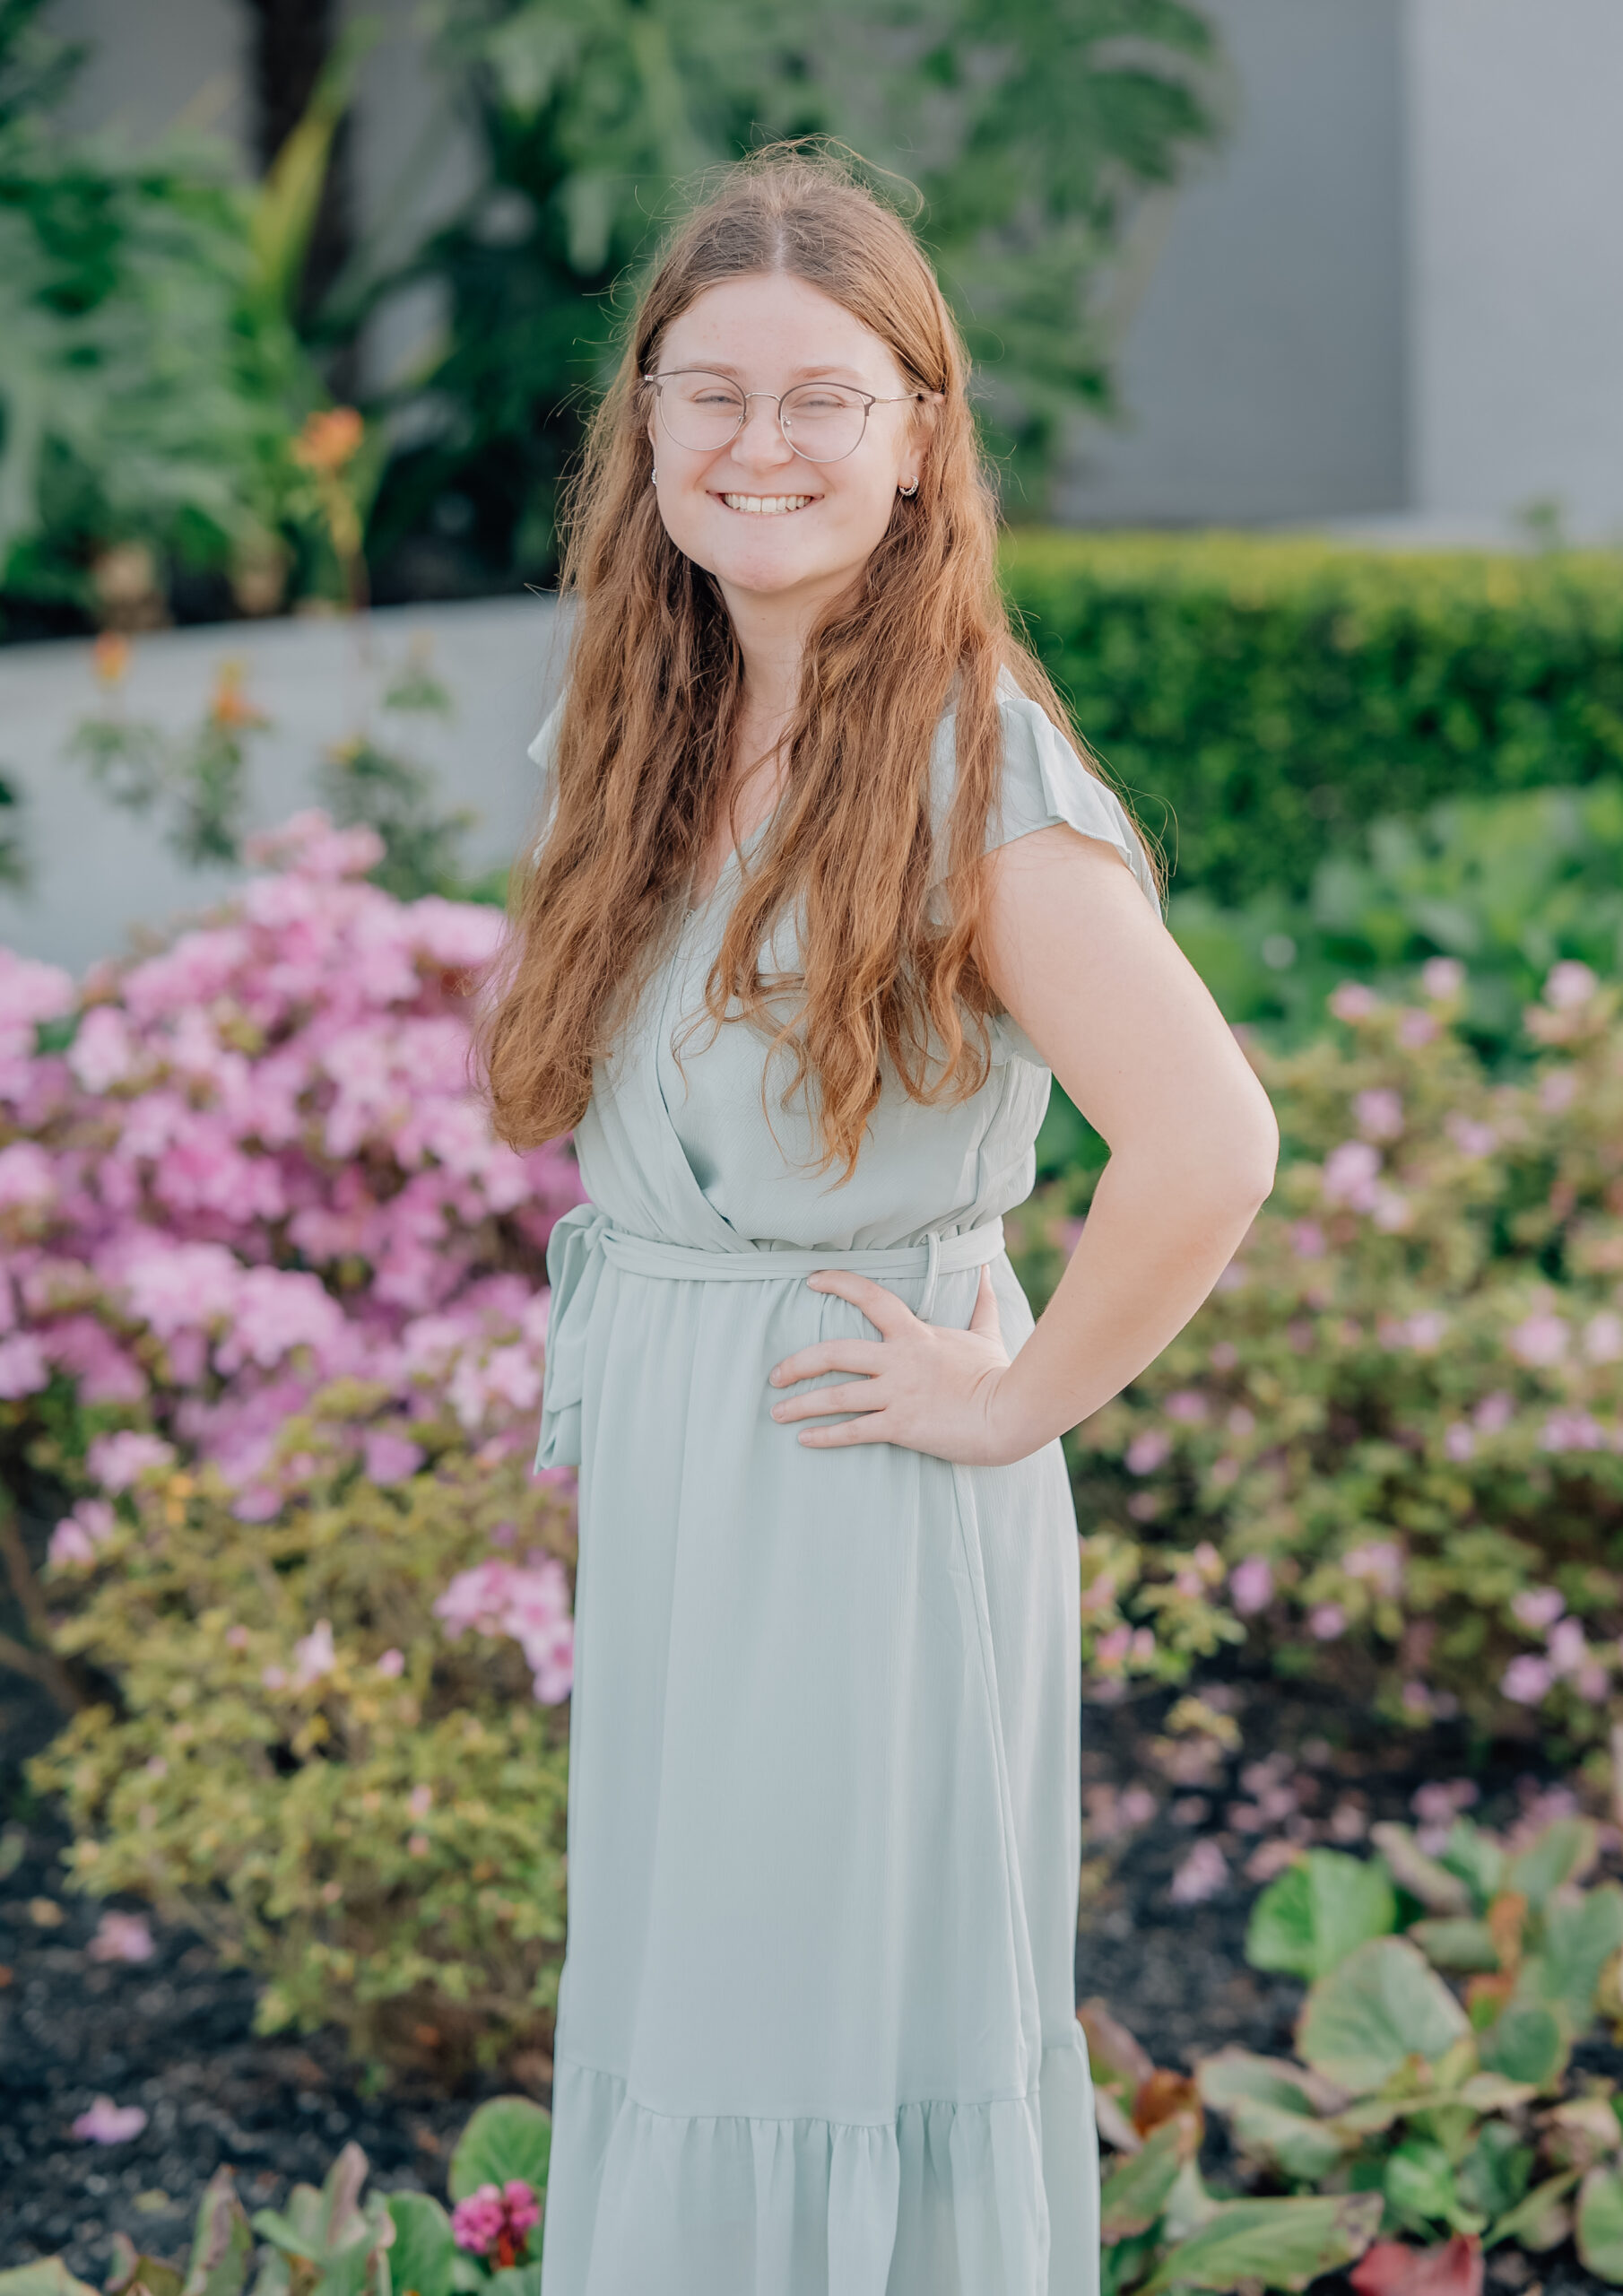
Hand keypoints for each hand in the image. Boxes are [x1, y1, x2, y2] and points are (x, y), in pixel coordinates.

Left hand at [767, 1265, 1026, 1464]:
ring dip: (801, 1404)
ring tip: (777, 1412)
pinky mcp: (901, 1426)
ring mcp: (898, 1394)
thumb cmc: (999, 1374)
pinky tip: (804, 1440)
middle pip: (835, 1353)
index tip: (812, 1281)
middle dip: (799, 1363)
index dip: (839, 1283)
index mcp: (915, 1334)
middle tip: (775, 1374)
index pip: (871, 1298)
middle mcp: (899, 1361)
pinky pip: (855, 1430)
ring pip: (837, 1396)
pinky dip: (825, 1436)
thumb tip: (984, 1267)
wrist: (1012, 1413)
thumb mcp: (986, 1332)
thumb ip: (980, 1300)